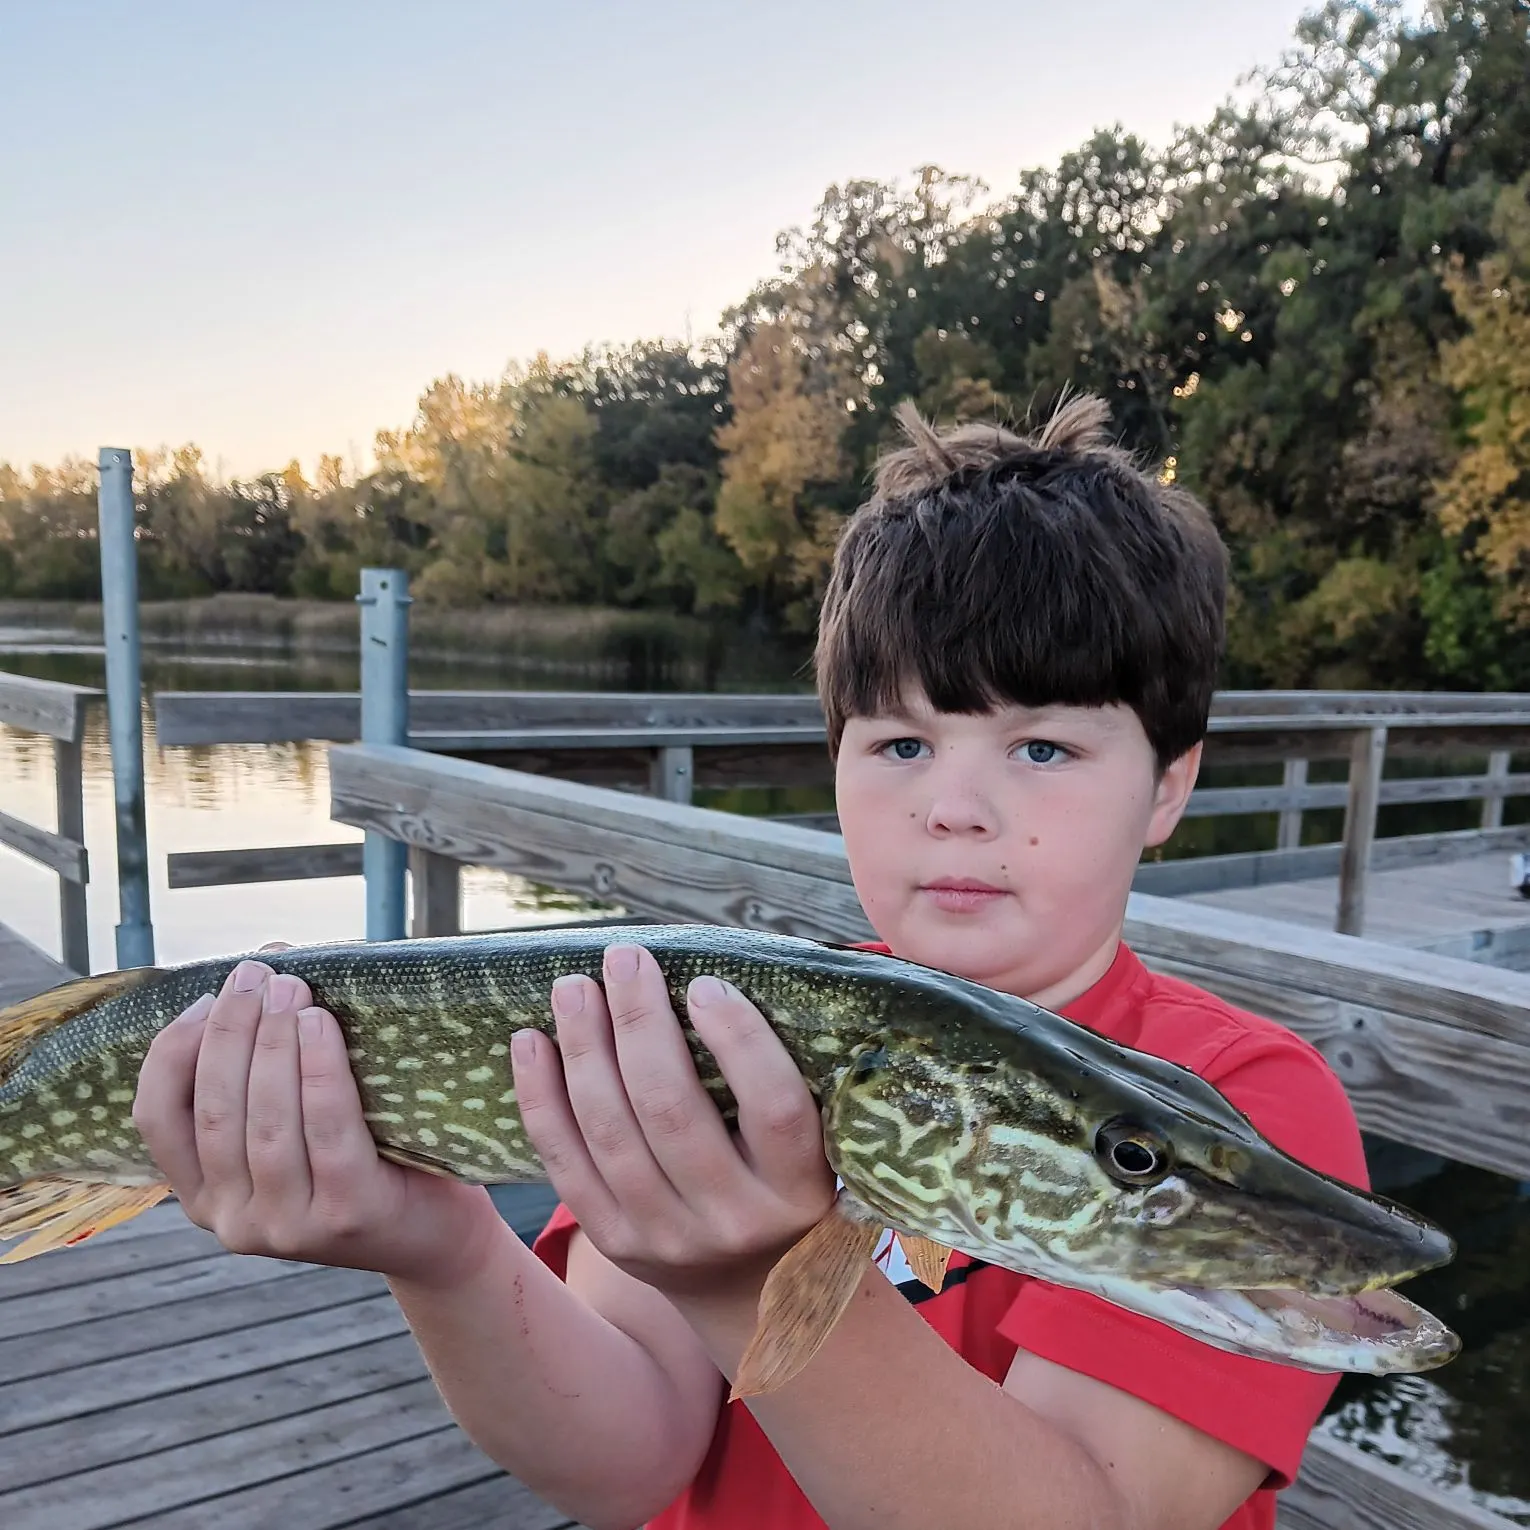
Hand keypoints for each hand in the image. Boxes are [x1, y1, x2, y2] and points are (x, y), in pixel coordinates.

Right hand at [133, 950, 500, 1287]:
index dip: (173, 1052)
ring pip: (266, 1122)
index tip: (204, 997)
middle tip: (259, 974)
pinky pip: (326, 1132)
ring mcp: (287, 1226)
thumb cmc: (366, 1157)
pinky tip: (320, 1026)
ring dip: (273, 1044)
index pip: (157, 1119)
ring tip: (291, 989)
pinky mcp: (345, 1217)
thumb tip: (266, 963)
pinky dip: (320, 1073)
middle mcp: (233, 1219)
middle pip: (216, 1110)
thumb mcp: (297, 1125)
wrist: (437, 1231)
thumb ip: (263, 1071)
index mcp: (205, 1195)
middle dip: (232, 1031)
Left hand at [511, 943, 834, 1302]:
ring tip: (572, 988)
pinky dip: (541, 1099)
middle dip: (639, 1024)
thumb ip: (780, 1076)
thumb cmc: (782, 1180)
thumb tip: (716, 973)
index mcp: (799, 1187)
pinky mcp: (616, 1243)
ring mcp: (668, 1237)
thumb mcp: (813, 1147)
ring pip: (612, 1132)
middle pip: (673, 1111)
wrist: (751, 1291)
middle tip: (623, 958)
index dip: (740, 1041)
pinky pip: (566, 1165)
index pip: (776, 1107)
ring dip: (584, 1050)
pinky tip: (529, 1043)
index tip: (706, 983)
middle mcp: (735, 1218)